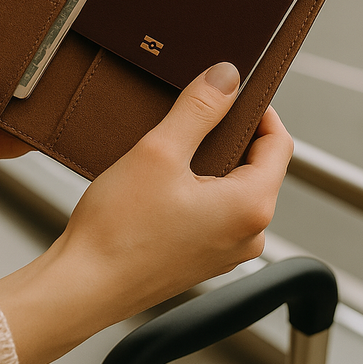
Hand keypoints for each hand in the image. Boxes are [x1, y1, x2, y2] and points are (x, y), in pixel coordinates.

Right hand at [0, 62, 292, 363]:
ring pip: (234, 187)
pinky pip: (216, 210)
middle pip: (258, 166)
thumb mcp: (159, 152)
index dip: (259, 111)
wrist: (82, 286)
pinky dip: (199, 186)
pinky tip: (164, 179)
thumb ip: (199, 109)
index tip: (232, 92)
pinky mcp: (203, 257)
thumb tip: (227, 77)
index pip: (279, 144)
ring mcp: (226, 250)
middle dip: (232, 134)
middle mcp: (248, 234)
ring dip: (212, 160)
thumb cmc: (117, 232)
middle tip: (196, 112)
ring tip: (174, 145)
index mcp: (250, 207)